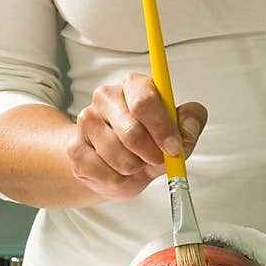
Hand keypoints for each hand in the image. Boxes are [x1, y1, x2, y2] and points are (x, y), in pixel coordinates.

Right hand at [66, 72, 206, 202]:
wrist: (117, 164)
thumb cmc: (151, 141)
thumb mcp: (179, 131)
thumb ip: (191, 123)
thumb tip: (187, 129)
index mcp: (134, 84)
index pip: (145, 101)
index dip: (162, 128)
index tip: (174, 147)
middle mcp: (106, 97)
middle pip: (132, 132)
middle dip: (151, 154)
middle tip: (156, 160)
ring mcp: (86, 120)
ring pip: (120, 158)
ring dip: (136, 168)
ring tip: (136, 163)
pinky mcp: (74, 147)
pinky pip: (104, 174)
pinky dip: (119, 180)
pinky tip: (119, 171)